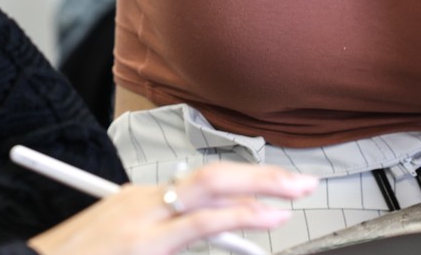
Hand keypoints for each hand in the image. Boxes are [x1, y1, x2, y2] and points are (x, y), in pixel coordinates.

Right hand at [28, 162, 316, 254]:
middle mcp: (139, 203)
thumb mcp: (119, 243)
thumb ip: (158, 237)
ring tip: (290, 199)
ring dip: (254, 193)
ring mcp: (140, 221)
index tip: (275, 191)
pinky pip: (197, 225)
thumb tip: (206, 237)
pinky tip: (261, 219)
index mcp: (134, 201)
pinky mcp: (142, 243)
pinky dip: (234, 218)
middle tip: (301, 184)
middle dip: (259, 178)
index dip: (241, 184)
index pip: (198, 183)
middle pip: (209, 177)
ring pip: (206, 192)